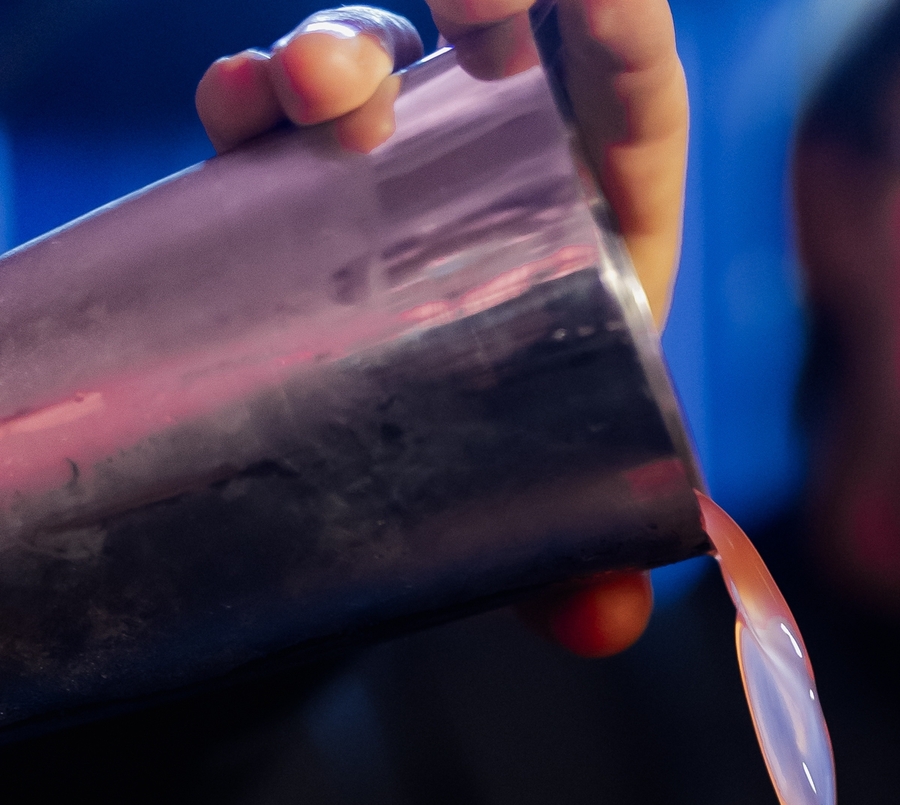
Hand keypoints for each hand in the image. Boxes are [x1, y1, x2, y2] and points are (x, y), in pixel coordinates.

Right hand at [197, 3, 690, 659]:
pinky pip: (270, 119)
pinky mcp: (301, 188)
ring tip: (310, 90)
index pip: (633, 94)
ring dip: (339, 50)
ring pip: (372, 62)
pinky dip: (245, 99)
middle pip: (496, 40)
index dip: (623, 30)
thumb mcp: (557, 534)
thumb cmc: (515, 480)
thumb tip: (606, 620)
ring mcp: (395, 161)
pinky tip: (234, 110)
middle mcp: (503, 161)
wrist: (404, 498)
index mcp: (605, 216)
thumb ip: (593, 575)